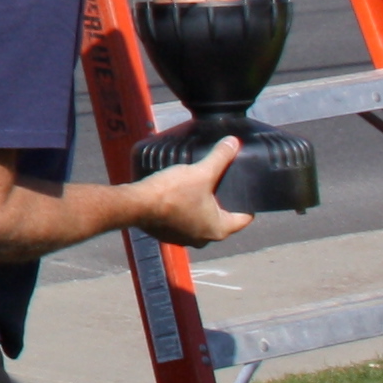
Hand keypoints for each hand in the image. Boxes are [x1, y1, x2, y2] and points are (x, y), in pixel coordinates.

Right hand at [128, 138, 252, 246]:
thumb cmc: (173, 192)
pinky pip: (181, 223)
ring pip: (199, 221)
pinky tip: (177, 197)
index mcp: (219, 229)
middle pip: (221, 219)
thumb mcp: (201, 172)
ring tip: (197, 188)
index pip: (244, 218)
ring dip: (199, 208)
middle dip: (220, 202)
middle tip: (219, 183)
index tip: (244, 189)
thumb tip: (234, 142)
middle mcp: (204, 239)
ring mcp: (183, 239)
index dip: (247, 202)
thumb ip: (220, 157)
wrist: (136, 204)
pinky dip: (182, 212)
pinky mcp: (166, 235)